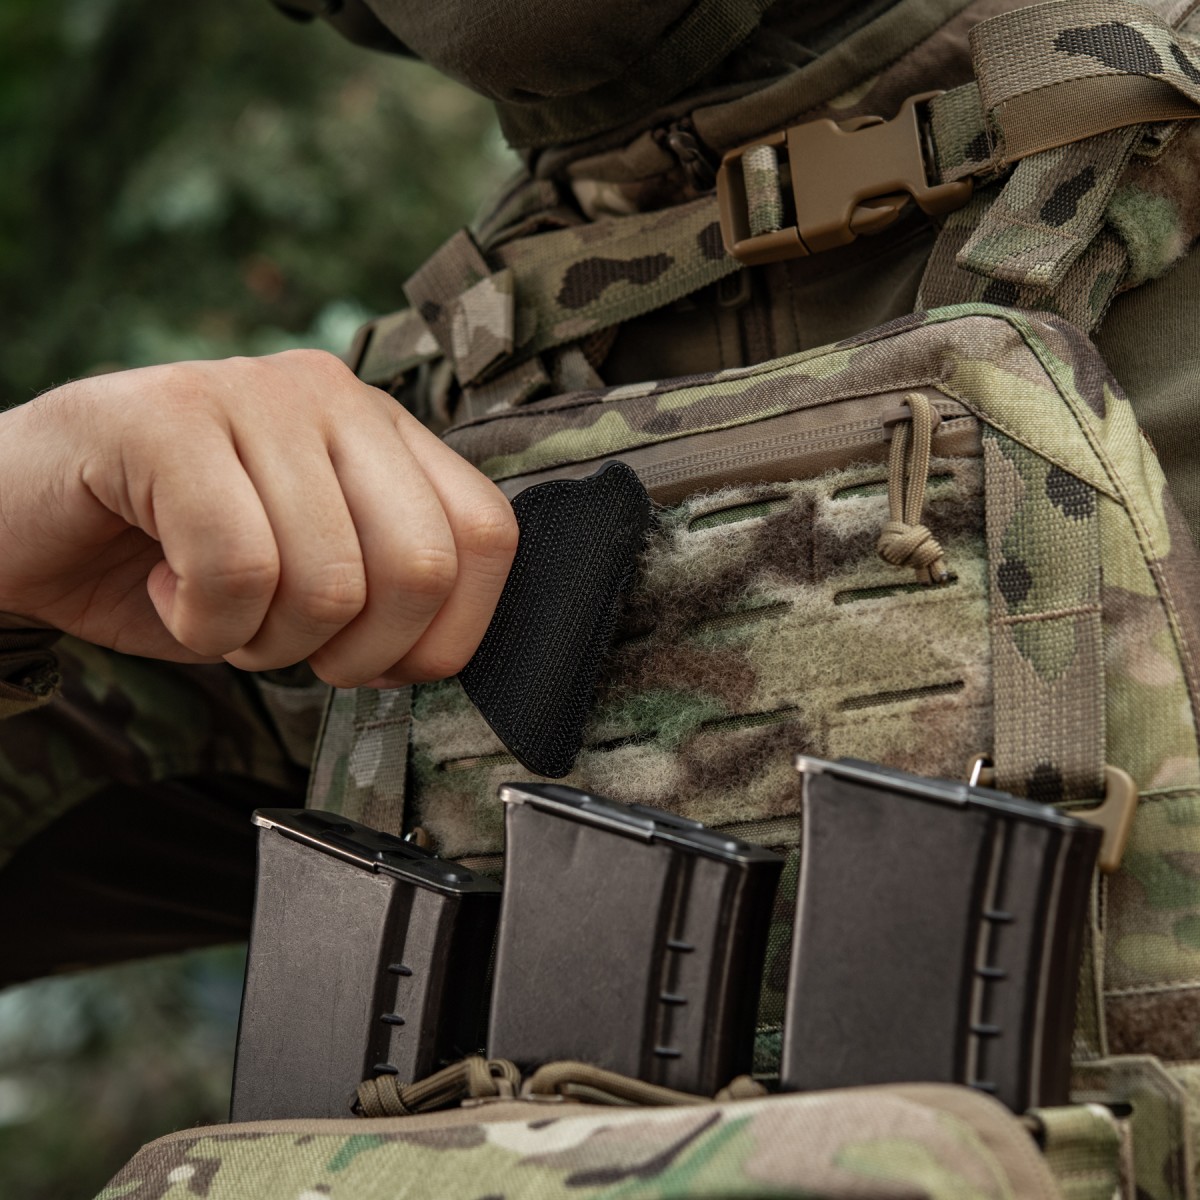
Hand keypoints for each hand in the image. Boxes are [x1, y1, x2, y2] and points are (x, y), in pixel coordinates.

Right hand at [0, 350, 517, 686]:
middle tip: (280, 641)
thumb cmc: (177, 562)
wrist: (17, 527)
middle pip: (421, 567)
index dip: (445, 633)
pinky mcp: (167, 416)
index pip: (488, 535)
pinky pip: (238, 569)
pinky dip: (201, 623)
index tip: (373, 662)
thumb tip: (444, 652)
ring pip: (328, 582)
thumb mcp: (308, 581)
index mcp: (384, 431)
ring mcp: (252, 392)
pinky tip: (164, 586)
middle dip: (352, 652)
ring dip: (262, 642)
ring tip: (213, 606)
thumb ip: (385, 590)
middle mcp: (334, 394)